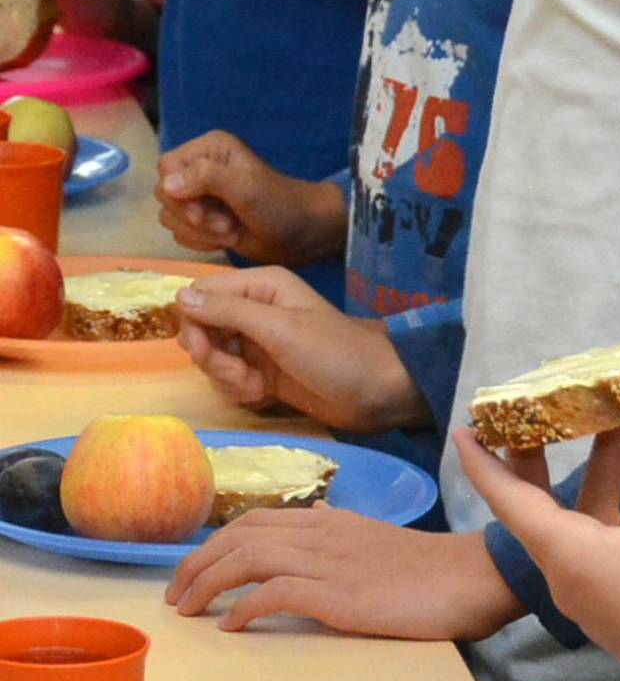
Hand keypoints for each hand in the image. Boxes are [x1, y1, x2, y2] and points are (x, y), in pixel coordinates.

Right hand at [158, 131, 346, 264]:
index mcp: (209, 149)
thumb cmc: (279, 206)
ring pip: (170, 217)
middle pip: (164, 195)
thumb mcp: (245, 187)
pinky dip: (202, 241)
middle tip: (228, 225)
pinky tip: (227, 239)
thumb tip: (168, 184)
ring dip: (200, 232)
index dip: (181, 194)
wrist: (301, 236)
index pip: (167, 167)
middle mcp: (199, 168)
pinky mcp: (202, 219)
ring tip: (232, 231)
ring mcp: (200, 195)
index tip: (206, 210)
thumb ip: (206, 178)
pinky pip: (179, 233)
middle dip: (195, 218)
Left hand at [166, 510, 521, 637]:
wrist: (475, 576)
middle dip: (196, 564)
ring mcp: (329, 562)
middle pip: (237, 536)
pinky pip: (275, 593)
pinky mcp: (340, 594)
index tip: (192, 571)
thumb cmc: (431, 566)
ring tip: (189, 611)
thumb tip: (310, 512)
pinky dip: (245, 607)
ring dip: (208, 584)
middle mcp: (321, 532)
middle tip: (174, 597)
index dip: (213, 544)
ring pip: (247, 559)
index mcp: (329, 520)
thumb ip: (339, 525)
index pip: (253, 521)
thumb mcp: (376, 534)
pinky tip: (232, 626)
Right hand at [175, 264, 429, 431]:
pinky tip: (263, 394)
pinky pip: (228, 378)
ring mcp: (258, 342)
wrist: (377, 393)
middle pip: (201, 329)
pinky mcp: (262, 371)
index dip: (194, 323)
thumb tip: (179, 296)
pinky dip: (239, 389)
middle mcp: (254, 309)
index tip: (205, 350)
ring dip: (226, 377)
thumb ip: (229, 311)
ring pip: (212, 357)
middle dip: (212, 357)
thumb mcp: (279, 328)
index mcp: (260, 286)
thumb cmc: (334, 353)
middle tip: (239, 374)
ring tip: (257, 386)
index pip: (200, 295)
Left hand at [451, 357, 619, 680]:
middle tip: (548, 407)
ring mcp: (601, 594)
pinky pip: (618, 544)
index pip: (510, 500)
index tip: (465, 427)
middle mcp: (573, 577)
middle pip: (547, 504)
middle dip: (553, 453)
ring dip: (607, 472)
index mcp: (570, 556)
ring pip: (589, 521)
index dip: (485, 461)